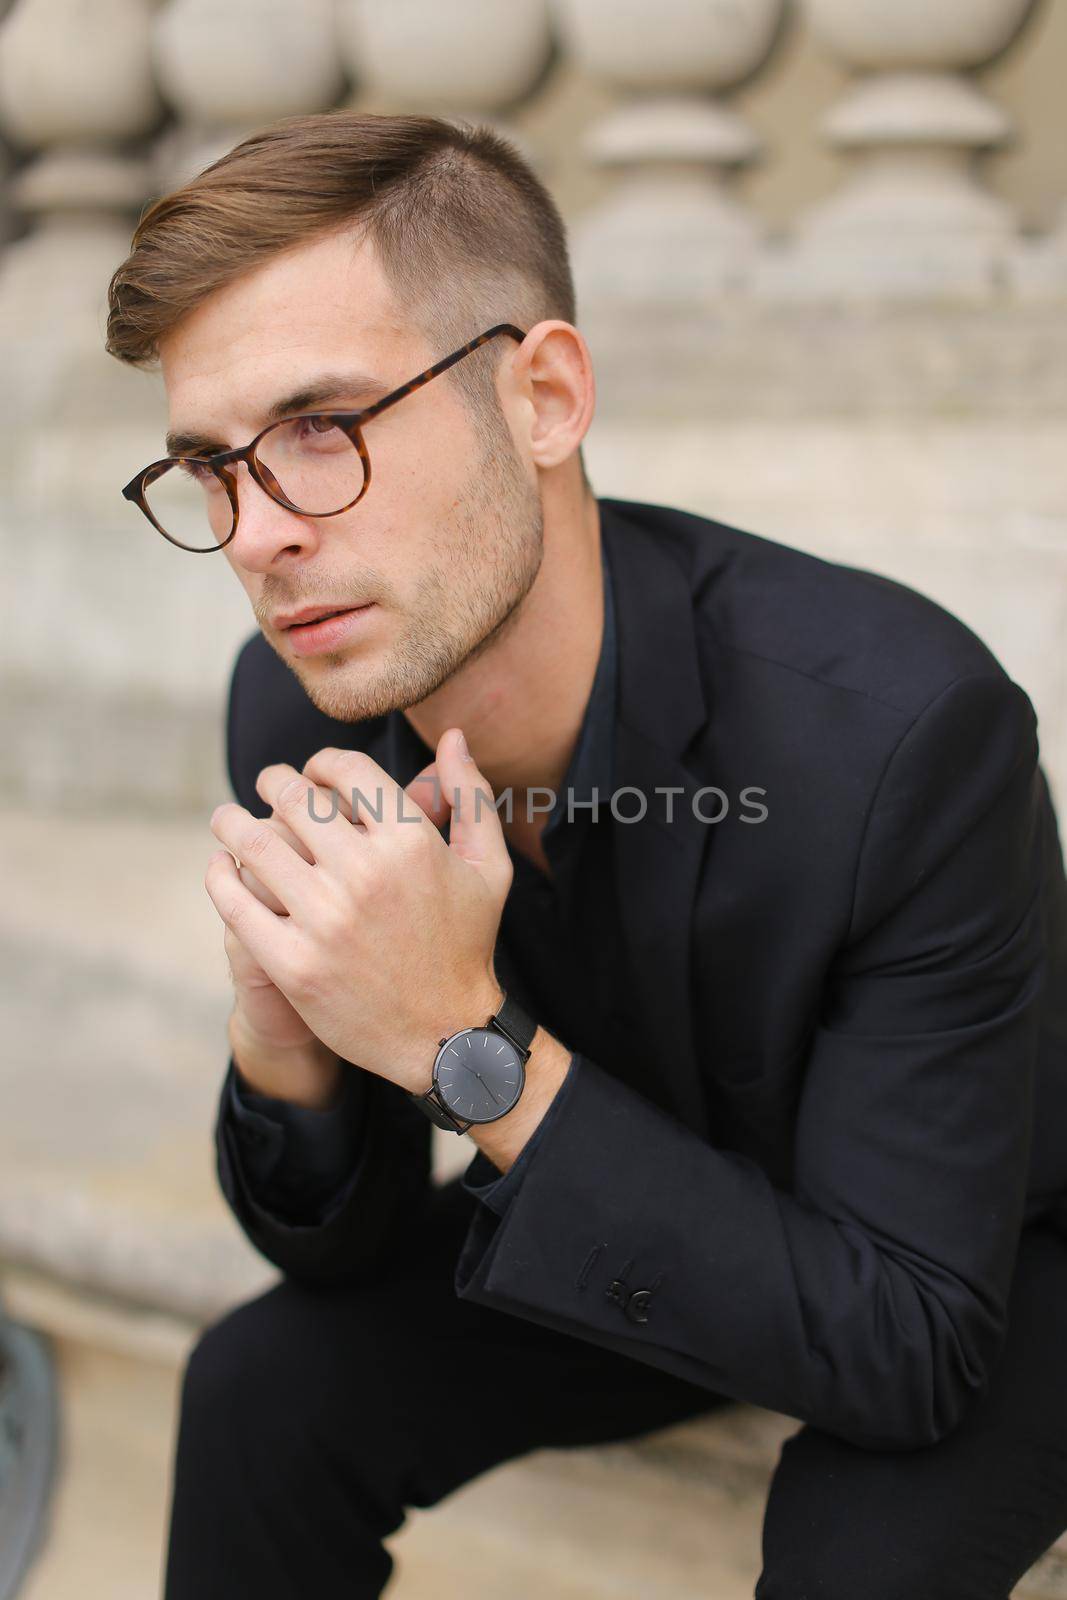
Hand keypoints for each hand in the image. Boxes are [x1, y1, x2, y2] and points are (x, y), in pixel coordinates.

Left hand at [204, 728, 511, 1093]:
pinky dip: (220, 876)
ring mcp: (324, 919)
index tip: (311, 773)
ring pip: (254, 843)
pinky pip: (236, 901)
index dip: (321, 762)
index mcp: (411, 842)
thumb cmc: (467, 944)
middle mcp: (366, 873)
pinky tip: (221, 869)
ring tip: (226, 820)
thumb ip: (469, 797)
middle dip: (271, 782)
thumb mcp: (487, 867)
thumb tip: (451, 737)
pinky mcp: (292, 962)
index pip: (346, 771)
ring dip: (230, 822)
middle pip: (293, 798)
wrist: (446, 1035)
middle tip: (263, 786)